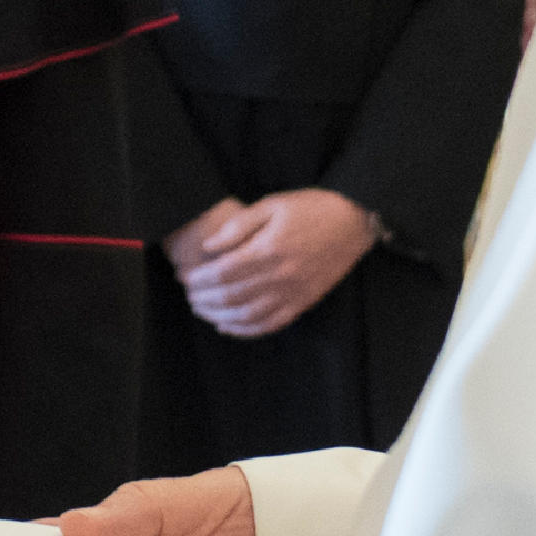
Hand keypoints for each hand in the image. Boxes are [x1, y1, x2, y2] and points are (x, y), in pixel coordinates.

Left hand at [173, 188, 377, 337]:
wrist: (352, 221)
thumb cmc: (310, 207)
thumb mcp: (272, 204)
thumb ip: (238, 225)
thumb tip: (208, 246)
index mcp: (270, 249)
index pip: (223, 272)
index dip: (198, 278)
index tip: (183, 275)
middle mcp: (280, 276)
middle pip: (231, 296)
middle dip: (203, 298)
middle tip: (187, 294)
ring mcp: (293, 293)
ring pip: (247, 316)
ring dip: (219, 316)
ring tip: (201, 309)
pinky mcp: (303, 303)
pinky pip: (270, 324)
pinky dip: (245, 330)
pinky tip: (227, 326)